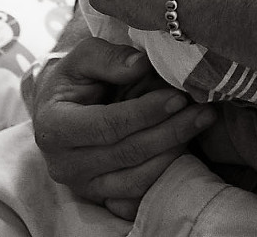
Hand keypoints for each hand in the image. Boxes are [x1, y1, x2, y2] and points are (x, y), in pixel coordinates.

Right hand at [29, 36, 216, 220]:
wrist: (60, 108)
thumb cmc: (75, 78)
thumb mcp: (83, 57)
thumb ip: (108, 58)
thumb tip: (139, 65)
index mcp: (54, 127)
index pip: (108, 125)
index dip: (145, 112)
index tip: (178, 97)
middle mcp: (64, 164)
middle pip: (127, 153)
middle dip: (170, 131)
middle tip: (203, 111)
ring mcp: (82, 186)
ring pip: (136, 179)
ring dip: (174, 153)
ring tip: (201, 124)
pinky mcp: (100, 198)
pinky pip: (136, 198)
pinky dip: (163, 178)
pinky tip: (186, 153)